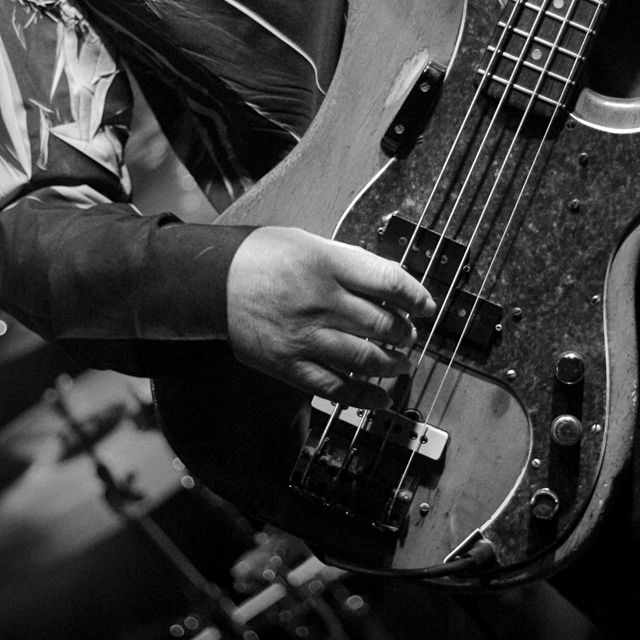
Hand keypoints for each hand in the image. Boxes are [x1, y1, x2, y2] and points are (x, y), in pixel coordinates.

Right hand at [226, 226, 435, 407]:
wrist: (212, 283)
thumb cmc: (260, 257)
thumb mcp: (308, 242)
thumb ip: (349, 261)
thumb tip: (389, 281)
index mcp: (327, 264)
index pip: (388, 281)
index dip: (416, 295)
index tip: (427, 305)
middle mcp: (320, 301)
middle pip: (382, 323)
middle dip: (406, 333)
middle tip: (410, 335)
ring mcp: (305, 337)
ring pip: (366, 358)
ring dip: (393, 364)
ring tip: (402, 363)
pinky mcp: (289, 364)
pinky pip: (336, 387)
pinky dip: (364, 396)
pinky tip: (381, 398)